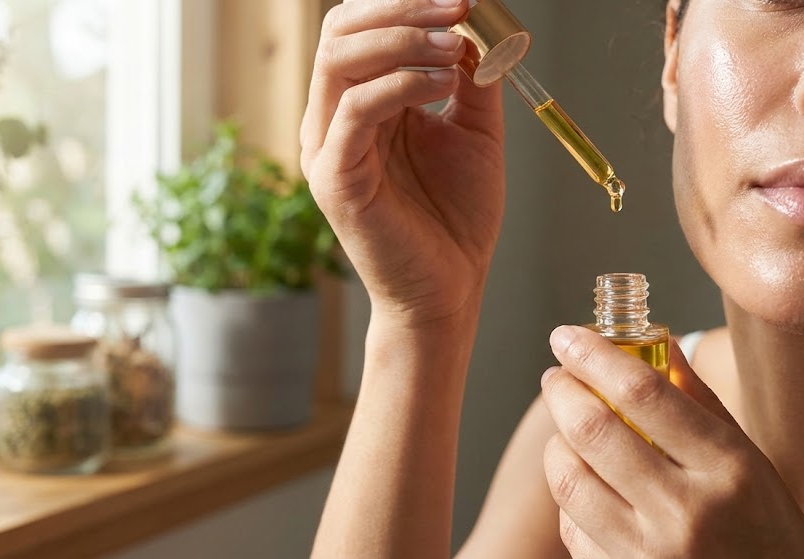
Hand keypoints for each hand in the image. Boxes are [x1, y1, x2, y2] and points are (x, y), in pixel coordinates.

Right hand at [301, 0, 506, 327]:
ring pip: (340, 61)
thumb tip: (476, 25)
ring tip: (455, 45)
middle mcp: (333, 120)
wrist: (450, 289)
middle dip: (401, 8)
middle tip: (459, 8)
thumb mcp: (473, 132)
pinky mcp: (335, 179)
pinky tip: (444, 85)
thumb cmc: (457, 218)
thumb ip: (472, 78)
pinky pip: (355, 110)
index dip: (404, 2)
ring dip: (403, 39)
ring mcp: (327, 149)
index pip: (358, 28)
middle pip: (340, 32)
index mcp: (360, 105)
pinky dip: (401, 84)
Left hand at [539, 325, 803, 557]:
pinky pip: (571, 528)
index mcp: (728, 467)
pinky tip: (586, 486)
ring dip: (557, 445)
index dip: (594, 356)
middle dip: (562, 391)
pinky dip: (570, 498)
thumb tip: (662, 344)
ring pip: (569, 480)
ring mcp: (650, 553)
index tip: (568, 338)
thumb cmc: (769, 536)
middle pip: (593, 430)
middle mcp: (686, 511)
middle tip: (558, 376)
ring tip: (568, 432)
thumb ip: (702, 403)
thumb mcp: (754, 464)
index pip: (643, 393)